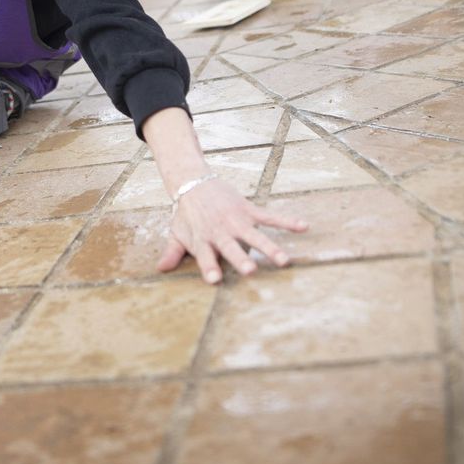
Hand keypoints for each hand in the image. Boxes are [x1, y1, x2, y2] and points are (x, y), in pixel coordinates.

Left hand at [158, 178, 308, 283]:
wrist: (194, 182)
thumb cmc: (186, 214)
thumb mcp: (176, 233)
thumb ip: (172, 252)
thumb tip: (160, 270)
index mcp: (203, 240)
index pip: (205, 257)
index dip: (210, 268)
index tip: (215, 281)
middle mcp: (220, 232)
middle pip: (231, 248)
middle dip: (241, 259)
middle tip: (251, 271)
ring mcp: (236, 220)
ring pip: (255, 236)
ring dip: (270, 248)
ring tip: (284, 260)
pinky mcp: (248, 210)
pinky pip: (270, 217)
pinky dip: (287, 221)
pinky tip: (303, 227)